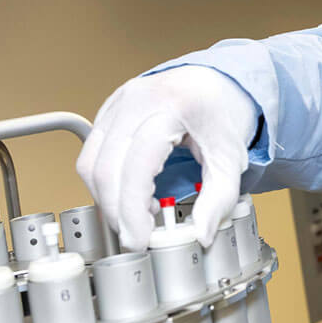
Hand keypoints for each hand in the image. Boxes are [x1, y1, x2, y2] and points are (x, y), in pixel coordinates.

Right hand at [76, 65, 258, 249]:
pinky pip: (91, 152)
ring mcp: (119, 101)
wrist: (215, 83)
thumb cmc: (223, 115)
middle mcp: (138, 99)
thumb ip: (218, 201)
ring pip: (90, 162)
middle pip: (107, 168)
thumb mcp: (230, 160)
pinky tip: (132, 191)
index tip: (139, 239)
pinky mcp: (108, 109)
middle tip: (137, 235)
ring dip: (107, 198)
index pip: (137, 165)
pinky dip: (105, 180)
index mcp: (172, 107)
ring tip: (140, 212)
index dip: (132, 210)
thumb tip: (201, 236)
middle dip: (117, 211)